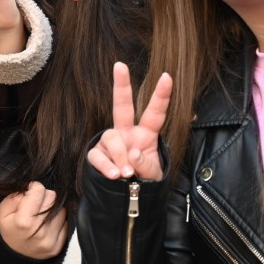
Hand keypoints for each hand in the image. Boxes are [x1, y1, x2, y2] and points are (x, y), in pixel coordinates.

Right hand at [0, 181, 68, 259]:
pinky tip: (47, 226)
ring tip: (41, 217)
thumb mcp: (3, 211)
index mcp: (23, 221)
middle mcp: (39, 232)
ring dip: (52, 210)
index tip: (30, 193)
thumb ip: (16, 195)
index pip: (39, 190)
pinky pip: (65, 223)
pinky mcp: (58, 246)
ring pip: (62, 210)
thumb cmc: (9, 228)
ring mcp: (50, 240)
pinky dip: (57, 222)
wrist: (14, 255)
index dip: (34, 188)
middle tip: (36, 205)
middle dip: (44, 197)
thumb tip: (32, 187)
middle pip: (53, 198)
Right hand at [87, 63, 170, 181]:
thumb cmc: (143, 180)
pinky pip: (97, 156)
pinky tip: (114, 175)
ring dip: (119, 156)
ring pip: (111, 138)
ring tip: (126, 173)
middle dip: (121, 85)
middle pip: (122, 106)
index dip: (161, 96)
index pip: (155, 113)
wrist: (125, 198)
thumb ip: (145, 165)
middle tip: (120, 65)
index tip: (167, 76)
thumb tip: (133, 154)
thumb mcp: (152, 175)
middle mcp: (126, 133)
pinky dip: (106, 166)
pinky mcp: (96, 154)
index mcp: (145, 134)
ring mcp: (110, 143)